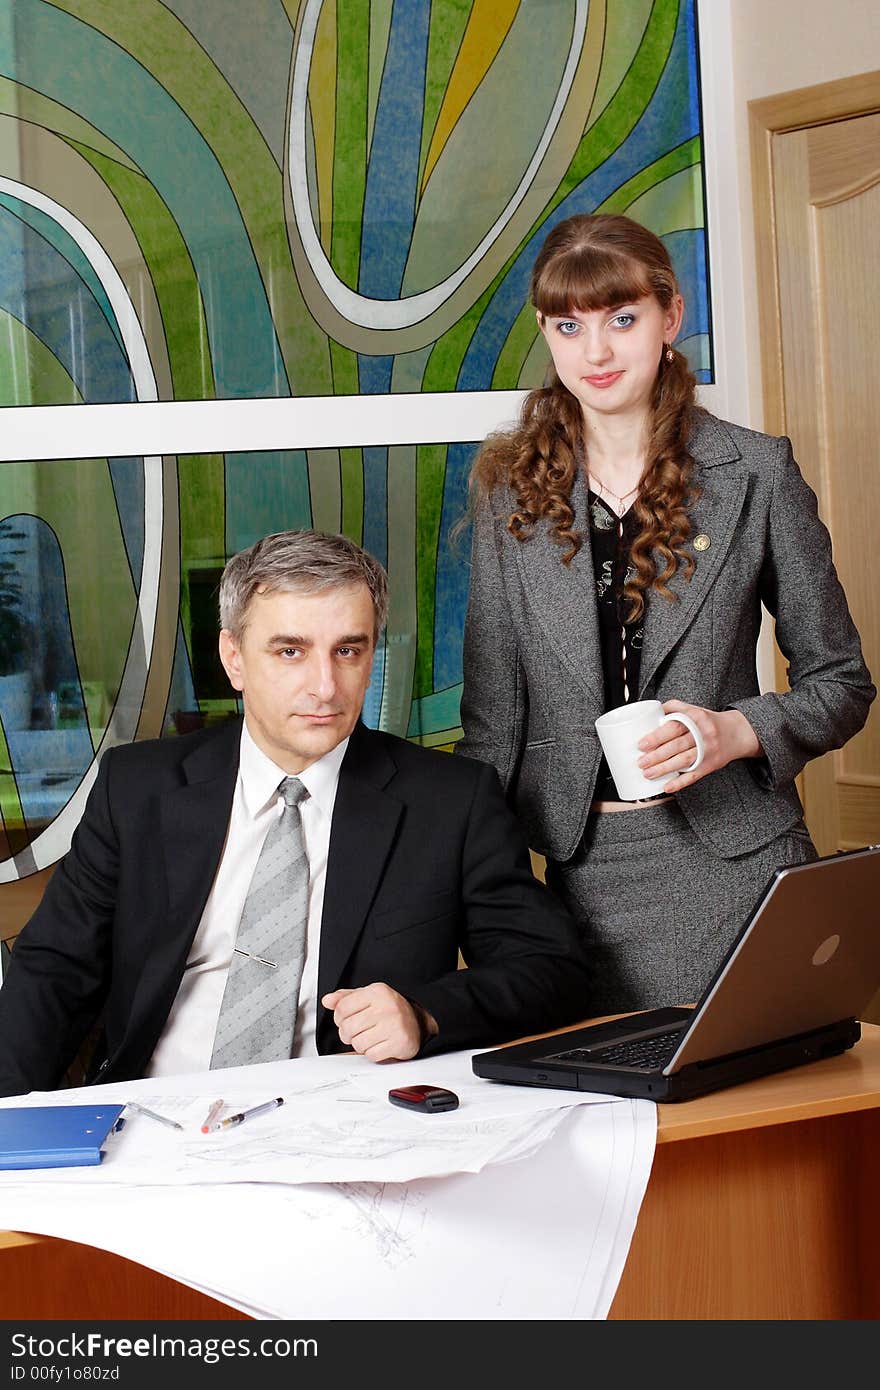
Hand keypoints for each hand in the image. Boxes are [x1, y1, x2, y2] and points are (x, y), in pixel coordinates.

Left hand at [321, 983, 435, 1061]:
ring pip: (358, 1044)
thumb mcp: (368, 997)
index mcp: (377, 992)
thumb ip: (346, 998)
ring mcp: (394, 1025)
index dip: (339, 1018)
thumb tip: (328, 1000)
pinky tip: (380, 1045)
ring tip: (370, 1038)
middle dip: (348, 1034)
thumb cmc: (390, 1010)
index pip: (342, 1007)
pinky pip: (371, 1055)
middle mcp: (386, 1007)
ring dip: (361, 1045)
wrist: (418, 1022)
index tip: (345, 1020)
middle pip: (348, 1027)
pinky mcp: (399, 1043)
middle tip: (357, 1032)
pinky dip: (372, 1053)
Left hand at [636, 700, 761, 792]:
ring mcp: (708, 750)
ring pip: (684, 761)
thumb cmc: (709, 721)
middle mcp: (702, 734)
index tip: (641, 744)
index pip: (674, 727)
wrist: (738, 732)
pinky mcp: (711, 764)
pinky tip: (667, 787)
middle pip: (677, 746)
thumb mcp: (693, 709)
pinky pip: (694, 775)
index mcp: (695, 718)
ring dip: (664, 769)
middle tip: (640, 762)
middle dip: (656, 756)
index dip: (657, 736)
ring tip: (648, 774)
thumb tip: (648, 713)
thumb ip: (672, 708)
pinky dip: (680, 782)